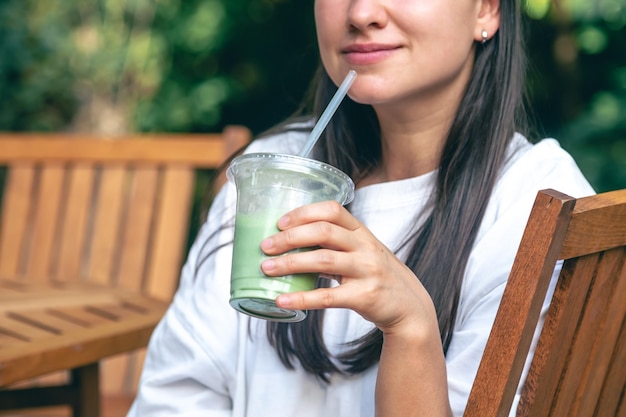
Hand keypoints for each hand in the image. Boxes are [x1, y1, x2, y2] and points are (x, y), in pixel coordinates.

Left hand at [260, 200, 436, 333]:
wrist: (409, 307)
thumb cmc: (377, 276)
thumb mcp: (362, 252)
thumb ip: (334, 244)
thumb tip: (290, 242)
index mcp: (362, 232)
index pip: (332, 210)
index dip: (304, 213)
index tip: (280, 222)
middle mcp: (365, 247)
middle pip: (324, 232)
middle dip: (290, 237)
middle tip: (266, 246)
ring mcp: (366, 271)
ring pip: (323, 260)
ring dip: (290, 263)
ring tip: (267, 268)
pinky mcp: (364, 297)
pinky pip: (327, 297)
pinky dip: (301, 298)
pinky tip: (281, 300)